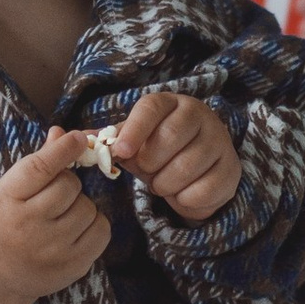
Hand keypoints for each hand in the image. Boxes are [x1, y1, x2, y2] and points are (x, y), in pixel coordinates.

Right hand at [0, 129, 112, 303]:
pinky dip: (94, 224)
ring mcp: (51, 250)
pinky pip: (101, 231)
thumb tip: (61, 133)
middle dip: (68, 182)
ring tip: (62, 214)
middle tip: (55, 193)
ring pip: (87, 208)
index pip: (38, 168)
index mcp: (6, 201)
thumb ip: (36, 163)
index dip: (62, 150)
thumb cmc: (1, 221)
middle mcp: (28, 227)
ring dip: (80, 205)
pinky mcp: (72, 266)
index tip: (78, 138)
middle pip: (68, 186)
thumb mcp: (7, 189)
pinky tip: (76, 229)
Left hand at [104, 87, 240, 220]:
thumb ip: (107, 141)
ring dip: (165, 185)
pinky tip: (183, 192)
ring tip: (164, 182)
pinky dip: (184, 200)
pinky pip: (202, 192)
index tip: (121, 152)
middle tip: (149, 170)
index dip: (135, 129)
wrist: (196, 169)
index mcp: (170, 103)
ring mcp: (219, 141)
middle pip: (169, 138)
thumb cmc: (157, 151)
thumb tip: (74, 139)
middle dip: (150, 164)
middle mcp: (199, 115)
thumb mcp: (132, 142)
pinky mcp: (231, 169)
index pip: (151, 108)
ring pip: (185, 168)